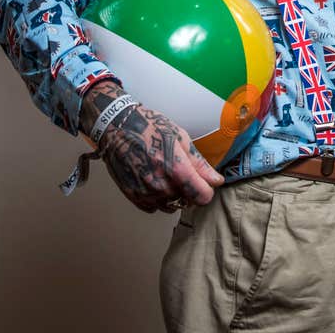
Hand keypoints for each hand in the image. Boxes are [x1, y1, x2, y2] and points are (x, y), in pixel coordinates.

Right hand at [98, 103, 224, 212]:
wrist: (118, 128)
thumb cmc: (150, 127)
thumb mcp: (180, 137)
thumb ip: (199, 164)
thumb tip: (216, 180)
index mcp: (177, 169)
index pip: (203, 197)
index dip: (206, 189)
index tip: (204, 182)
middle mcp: (162, 187)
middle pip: (188, 201)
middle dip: (188, 188)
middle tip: (179, 168)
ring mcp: (147, 194)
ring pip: (172, 204)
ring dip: (173, 193)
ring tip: (164, 171)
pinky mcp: (135, 198)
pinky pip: (155, 206)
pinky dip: (157, 196)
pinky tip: (153, 176)